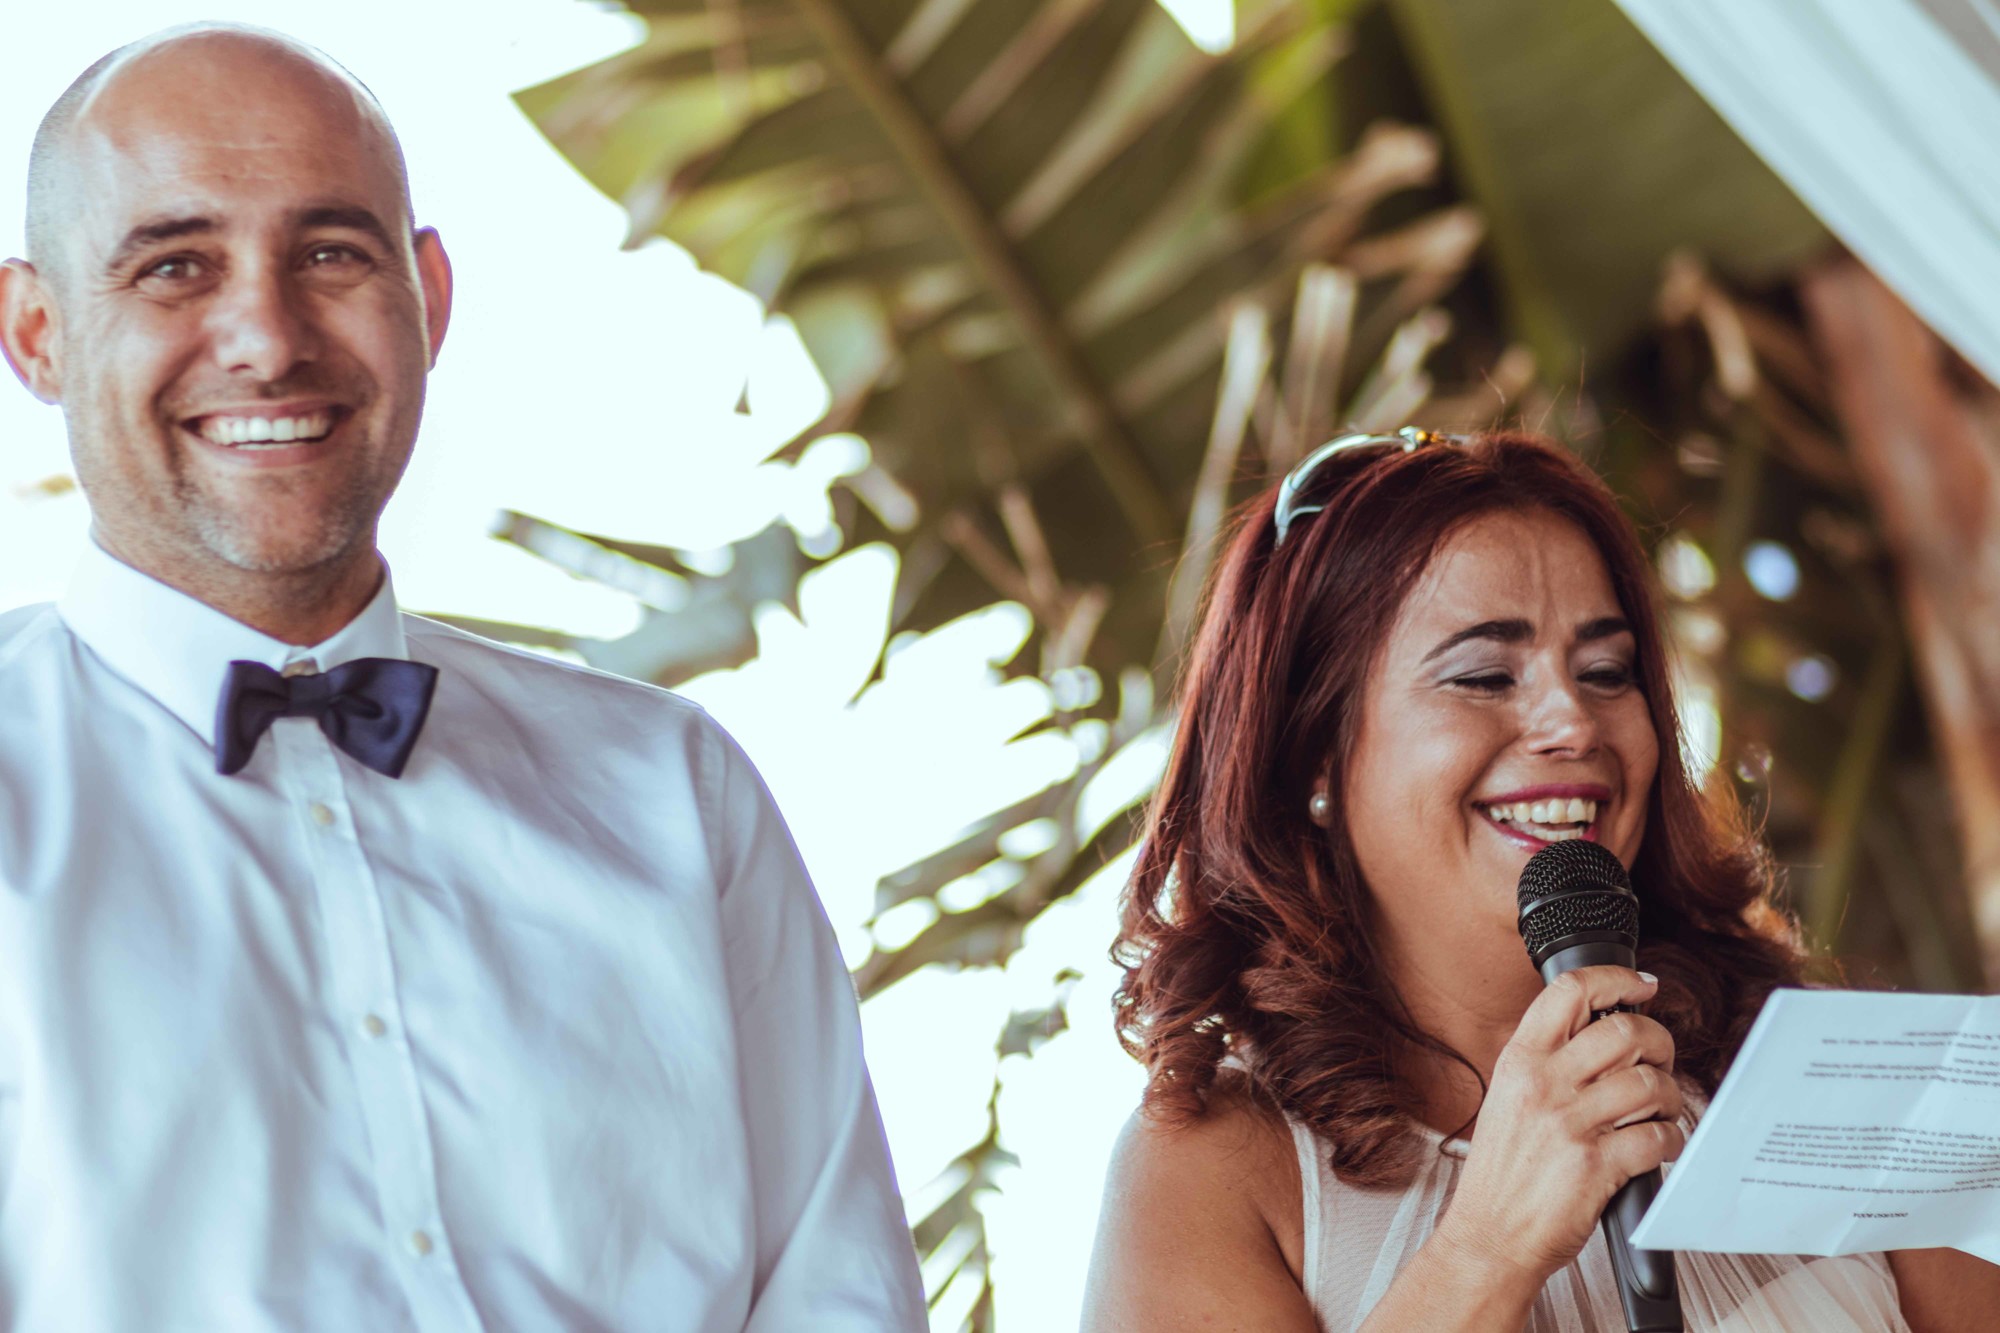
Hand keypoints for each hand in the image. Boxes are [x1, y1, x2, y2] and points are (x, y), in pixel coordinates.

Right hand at [1434, 966, 1684, 1287]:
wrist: (1488, 1237)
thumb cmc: (1502, 1173)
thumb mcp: (1508, 1099)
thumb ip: (1547, 1064)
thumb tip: (1605, 1034)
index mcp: (1519, 1061)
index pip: (1569, 992)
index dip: (1615, 979)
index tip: (1641, 985)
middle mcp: (1542, 1085)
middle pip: (1624, 1031)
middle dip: (1659, 1041)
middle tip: (1661, 1058)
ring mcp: (1568, 1125)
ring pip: (1649, 1082)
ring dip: (1669, 1095)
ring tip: (1662, 1109)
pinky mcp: (1595, 1166)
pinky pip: (1657, 1138)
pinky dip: (1671, 1140)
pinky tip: (1659, 1145)